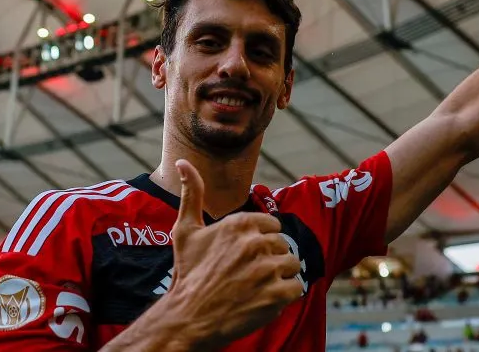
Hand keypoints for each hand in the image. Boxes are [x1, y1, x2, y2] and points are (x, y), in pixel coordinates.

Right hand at [166, 159, 301, 348]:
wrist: (188, 317)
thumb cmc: (188, 273)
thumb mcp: (186, 230)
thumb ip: (192, 193)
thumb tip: (182, 161)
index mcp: (240, 223)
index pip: (271, 225)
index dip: (261, 241)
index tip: (245, 255)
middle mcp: (256, 243)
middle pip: (282, 245)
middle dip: (269, 259)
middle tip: (247, 274)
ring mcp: (268, 269)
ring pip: (292, 265)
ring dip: (279, 277)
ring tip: (256, 287)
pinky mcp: (277, 294)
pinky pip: (296, 288)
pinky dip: (285, 296)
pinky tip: (263, 300)